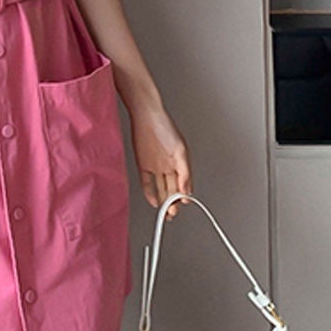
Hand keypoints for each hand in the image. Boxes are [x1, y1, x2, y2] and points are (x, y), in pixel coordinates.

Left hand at [129, 104, 191, 219]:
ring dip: (163, 201)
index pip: (183, 185)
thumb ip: (185, 172)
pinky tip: (153, 201)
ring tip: (164, 212)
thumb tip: (187, 190)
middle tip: (172, 213)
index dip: (183, 197)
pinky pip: (147, 182)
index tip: (182, 205)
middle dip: (173, 203)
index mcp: (180, 163)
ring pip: (161, 188)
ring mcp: (156, 166)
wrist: (146, 116)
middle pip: (172, 189)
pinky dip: (150, 192)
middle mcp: (169, 167)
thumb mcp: (180, 151)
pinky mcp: (143, 164)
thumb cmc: (165, 128)